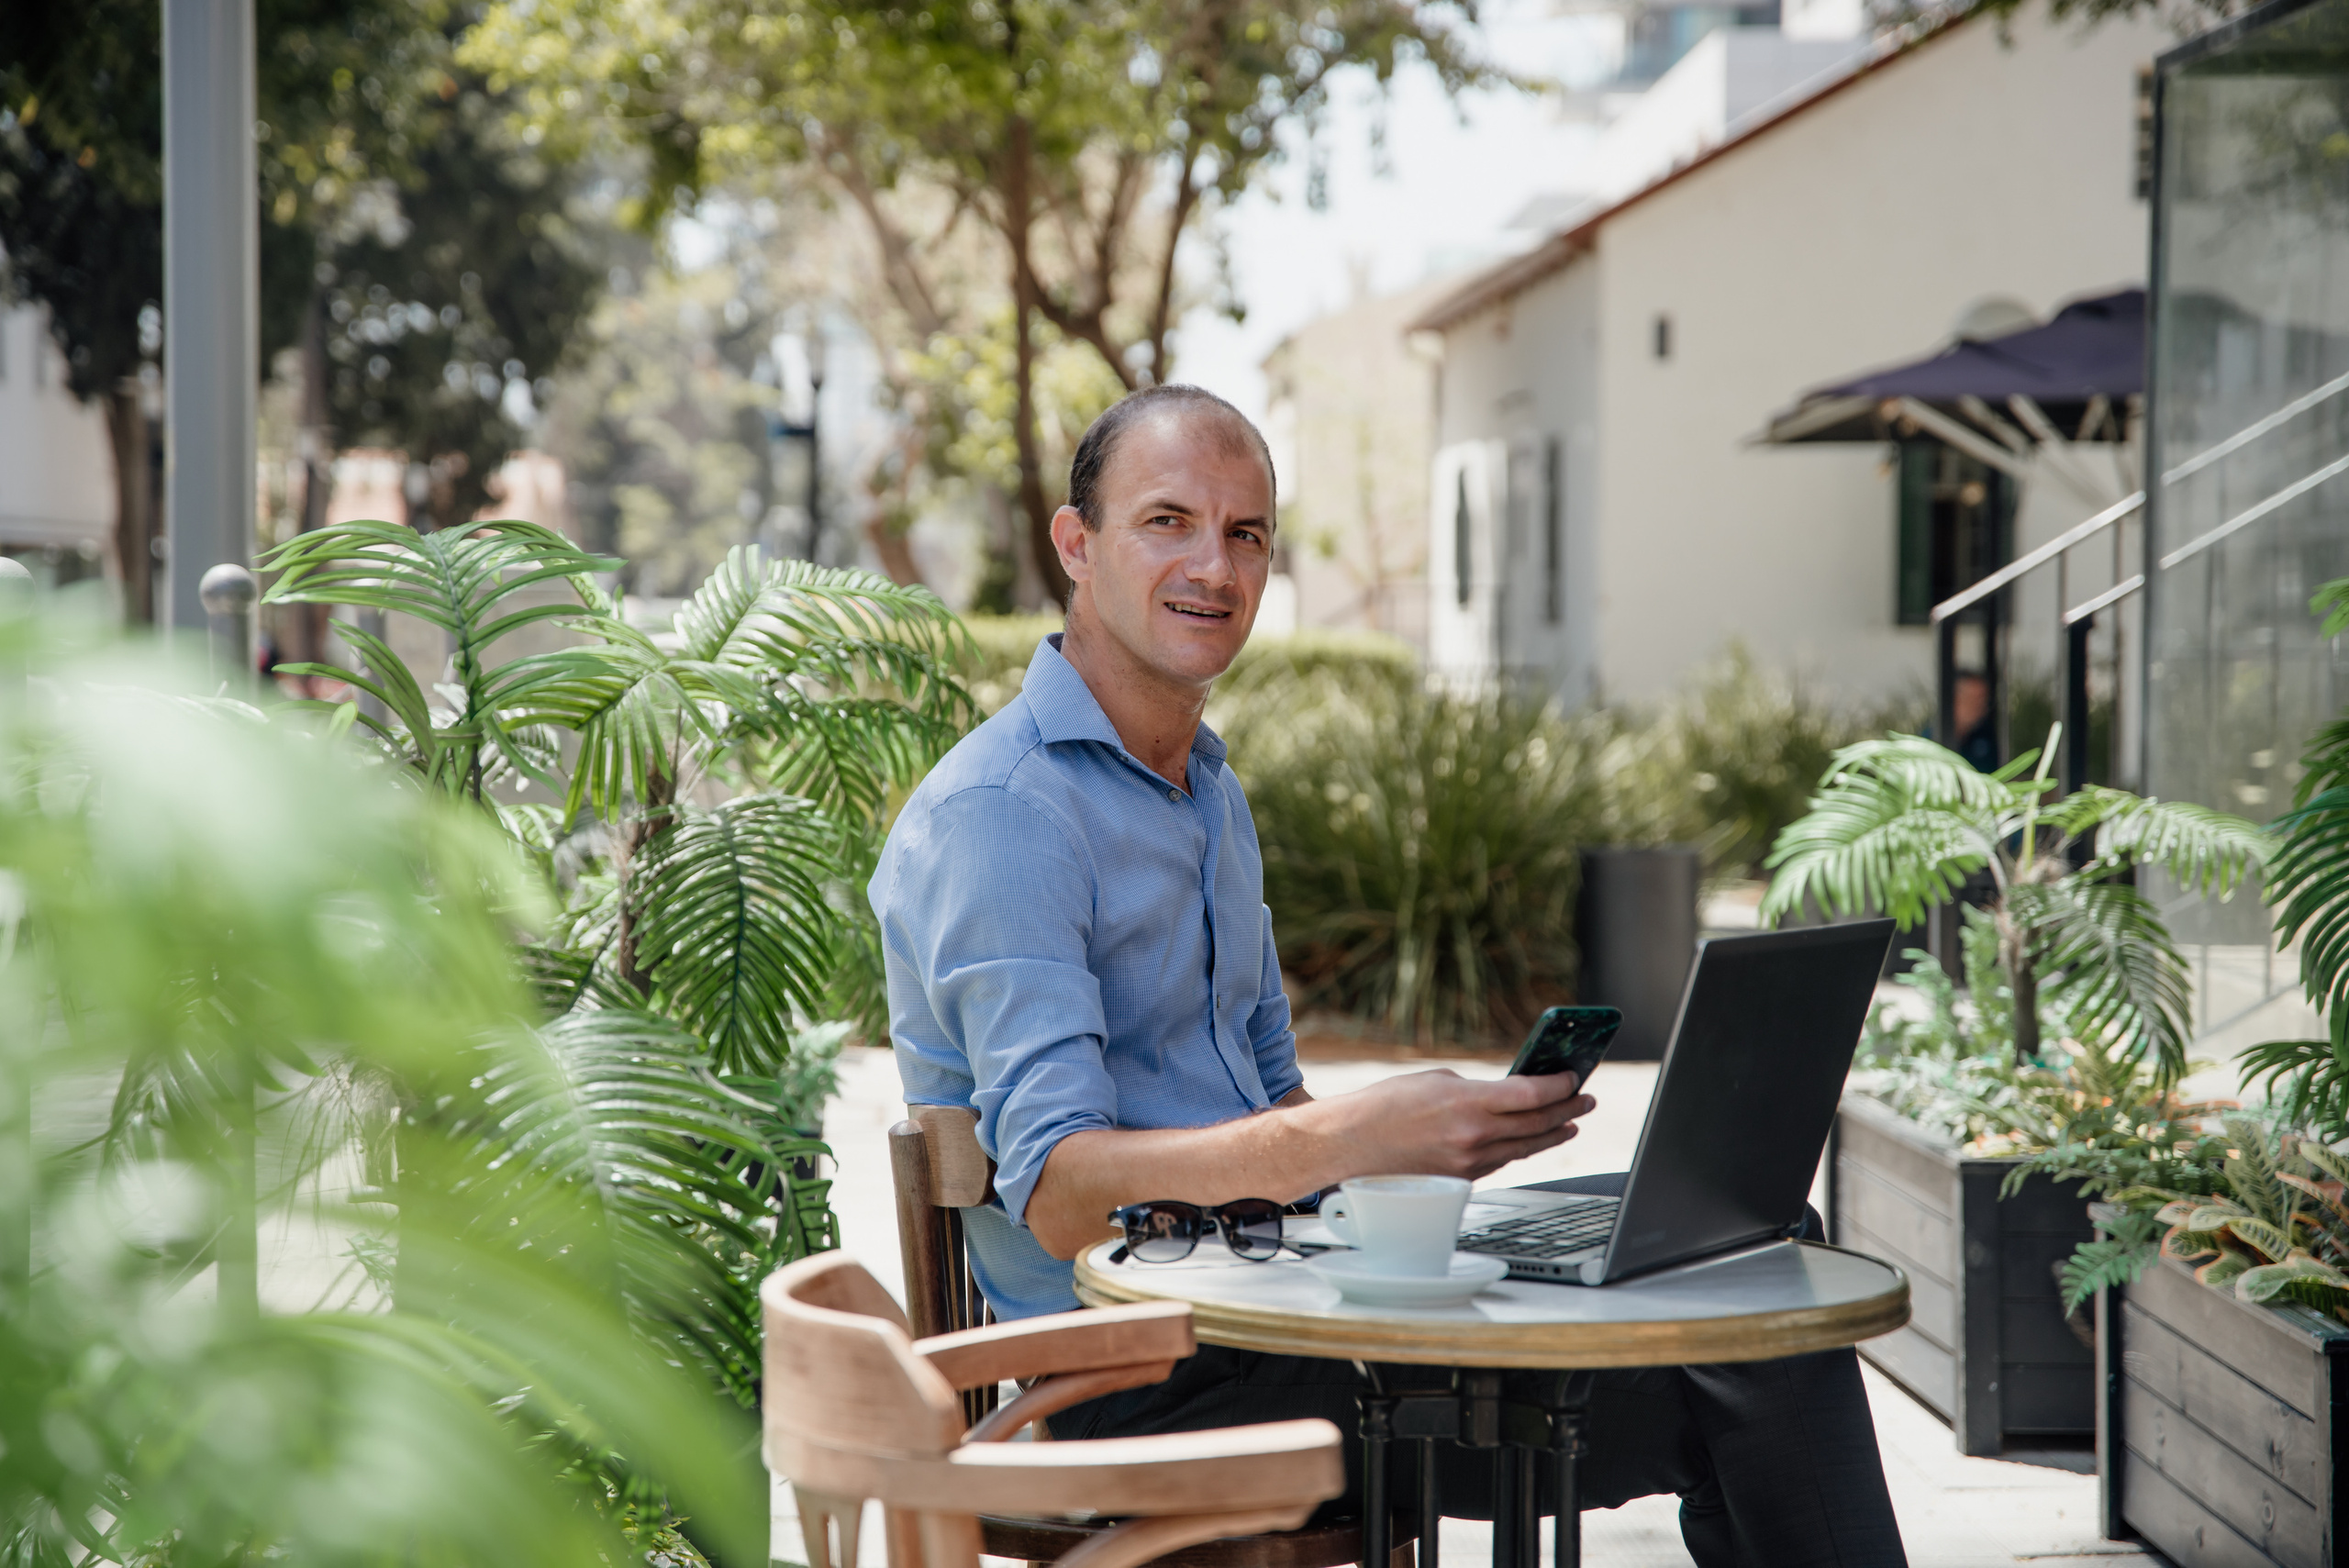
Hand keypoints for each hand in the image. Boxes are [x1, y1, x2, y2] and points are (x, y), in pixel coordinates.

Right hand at [1306, 1069, 1595, 1181]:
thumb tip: (1510, 1095)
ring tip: (1569, 1122)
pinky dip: (1520, 1148)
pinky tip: (1531, 1139)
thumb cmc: (1385, 1106)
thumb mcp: (1435, 1081)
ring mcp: (1469, 1162)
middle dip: (1567, 1110)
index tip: (1573, 1078)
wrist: (1350, 1144)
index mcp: (1466, 1102)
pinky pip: (1501, 1161)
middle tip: (1585, 1100)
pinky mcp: (1461, 1180)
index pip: (1531, 1095)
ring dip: (1551, 1133)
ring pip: (1525, 1147)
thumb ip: (1477, 1089)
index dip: (1559, 1086)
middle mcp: (1472, 1136)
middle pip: (1537, 1124)